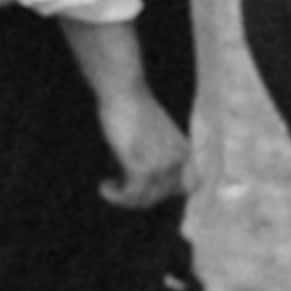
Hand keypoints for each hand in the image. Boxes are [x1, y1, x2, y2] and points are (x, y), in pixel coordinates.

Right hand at [95, 83, 190, 211]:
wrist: (124, 92)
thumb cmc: (132, 108)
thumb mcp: (150, 138)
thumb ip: (151, 160)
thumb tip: (135, 186)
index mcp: (185, 152)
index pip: (186, 188)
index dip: (164, 193)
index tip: (141, 191)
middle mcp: (179, 161)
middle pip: (161, 196)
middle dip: (137, 195)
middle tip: (117, 187)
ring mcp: (162, 165)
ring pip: (145, 198)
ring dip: (123, 198)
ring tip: (107, 187)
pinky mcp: (142, 167)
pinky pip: (130, 193)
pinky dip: (116, 196)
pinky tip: (104, 187)